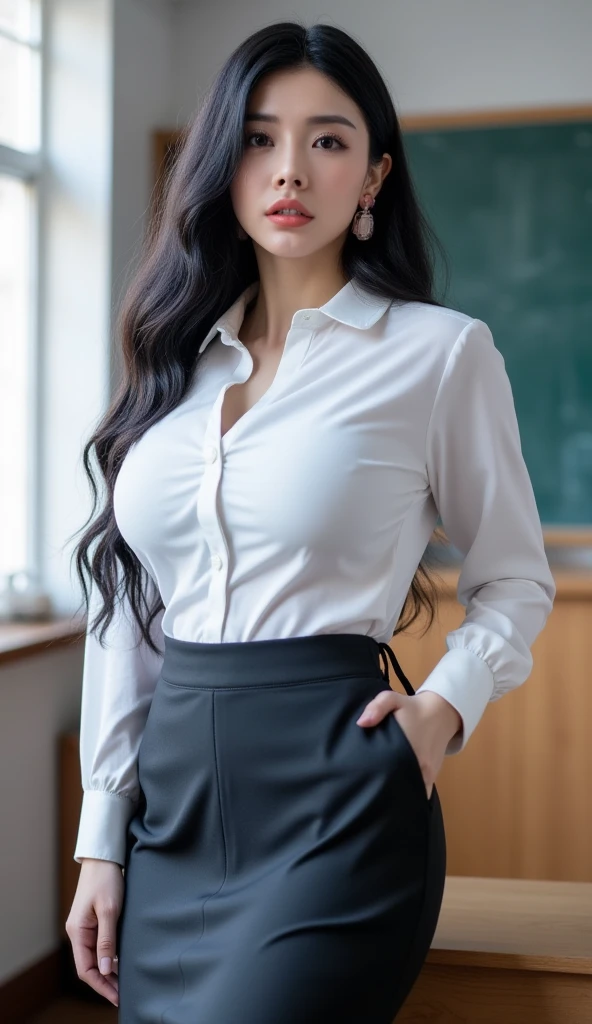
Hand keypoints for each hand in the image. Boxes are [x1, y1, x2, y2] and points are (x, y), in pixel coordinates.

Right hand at [65, 858, 123, 1007]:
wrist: (104, 857)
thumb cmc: (106, 880)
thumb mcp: (109, 910)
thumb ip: (107, 940)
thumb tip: (107, 970)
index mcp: (77, 931)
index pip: (86, 969)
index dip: (101, 986)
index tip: (117, 997)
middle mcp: (78, 932)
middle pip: (89, 966)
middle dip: (106, 982)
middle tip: (124, 994)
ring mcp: (85, 927)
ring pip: (95, 957)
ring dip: (108, 971)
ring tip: (125, 983)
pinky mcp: (93, 921)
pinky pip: (99, 946)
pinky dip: (110, 957)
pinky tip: (122, 962)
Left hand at [356, 688, 461, 798]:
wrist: (441, 713)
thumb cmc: (412, 707)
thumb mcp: (392, 699)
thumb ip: (376, 708)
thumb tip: (362, 723)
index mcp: (406, 747)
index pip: (386, 771)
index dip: (373, 776)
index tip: (362, 778)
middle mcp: (418, 764)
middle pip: (397, 786)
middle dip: (382, 789)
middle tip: (367, 788)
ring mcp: (426, 774)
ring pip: (409, 791)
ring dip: (396, 793)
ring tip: (379, 792)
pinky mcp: (432, 778)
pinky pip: (420, 793)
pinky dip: (410, 794)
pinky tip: (397, 794)